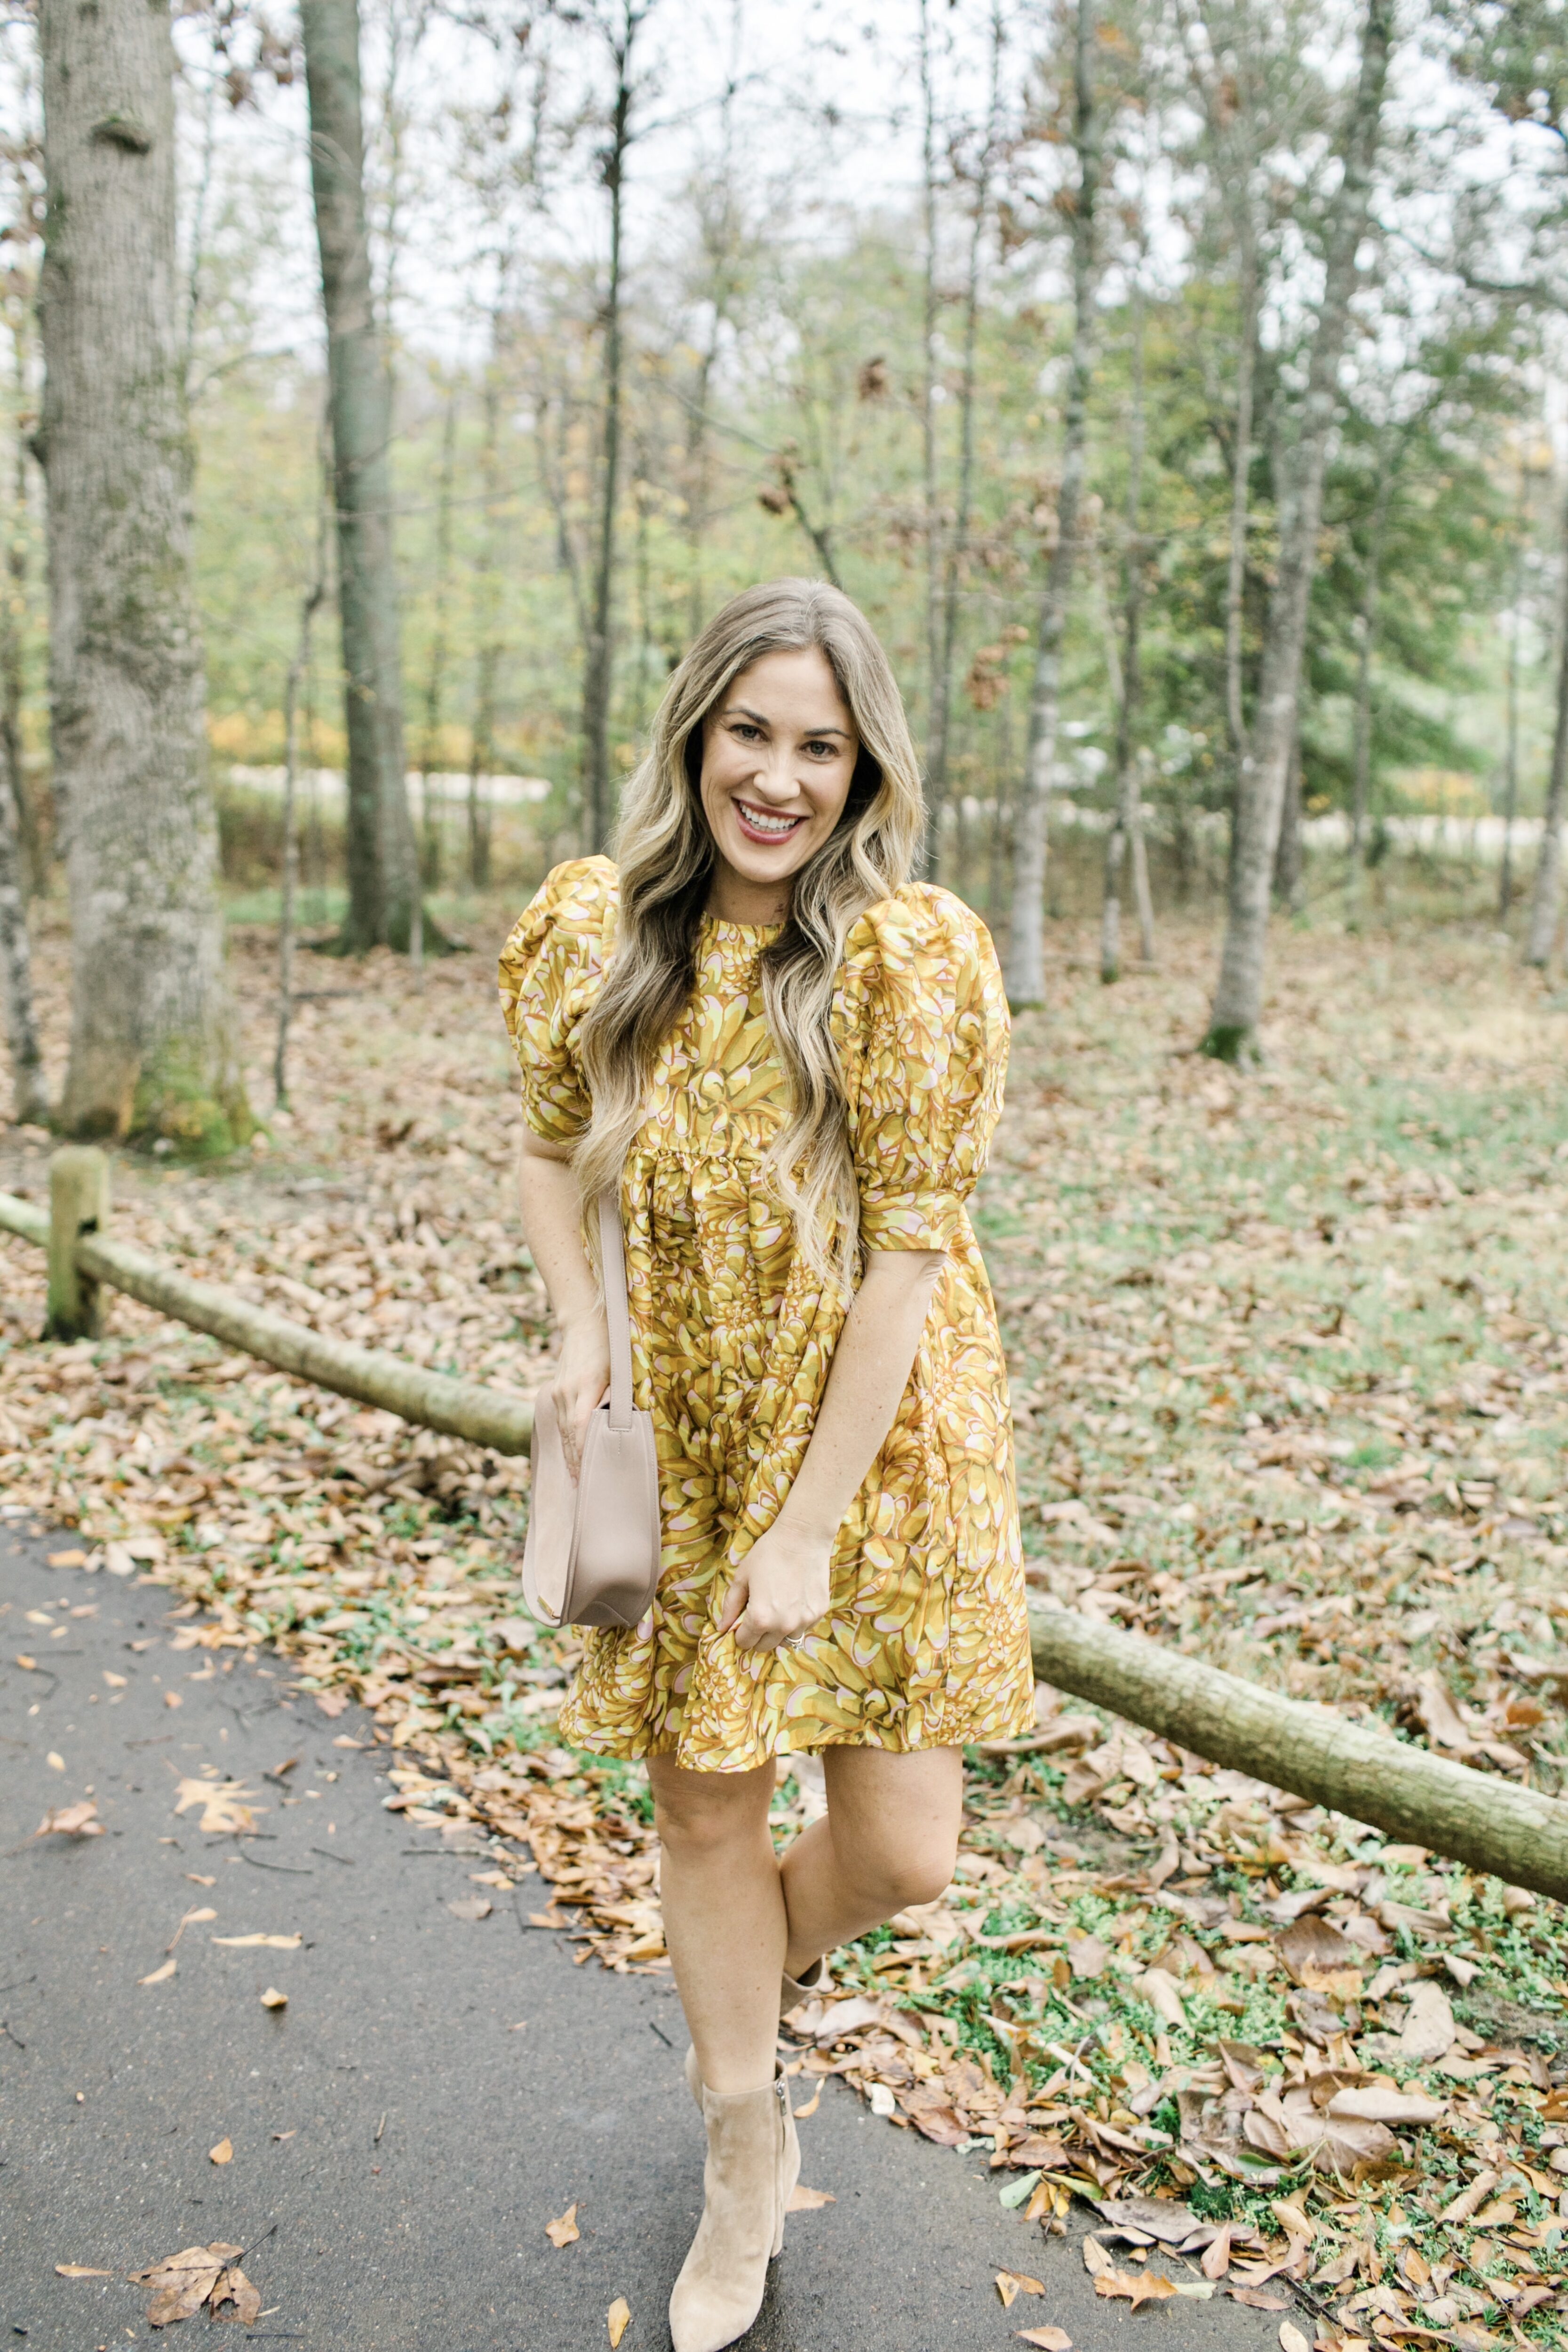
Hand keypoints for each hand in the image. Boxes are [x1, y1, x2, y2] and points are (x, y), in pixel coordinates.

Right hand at [545, 1311, 610, 1479]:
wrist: (583, 1323)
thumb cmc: (609, 1346)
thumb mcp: (619, 1369)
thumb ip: (618, 1396)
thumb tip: (622, 1425)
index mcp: (585, 1387)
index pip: (581, 1428)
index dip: (584, 1453)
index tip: (589, 1474)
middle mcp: (567, 1392)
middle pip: (569, 1435)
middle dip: (575, 1463)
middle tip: (582, 1489)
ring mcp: (558, 1392)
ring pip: (562, 1430)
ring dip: (568, 1455)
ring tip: (574, 1479)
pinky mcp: (555, 1391)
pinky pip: (559, 1421)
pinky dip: (564, 1440)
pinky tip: (569, 1455)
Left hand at [718, 1522, 832, 1654]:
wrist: (803, 1538)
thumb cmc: (768, 1554)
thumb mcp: (742, 1577)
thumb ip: (731, 1606)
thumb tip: (722, 1627)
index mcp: (760, 1618)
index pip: (745, 1642)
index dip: (740, 1632)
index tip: (742, 1621)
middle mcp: (783, 1626)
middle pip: (764, 1646)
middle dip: (758, 1635)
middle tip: (759, 1614)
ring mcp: (804, 1621)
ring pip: (786, 1640)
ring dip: (779, 1631)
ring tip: (778, 1608)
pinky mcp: (819, 1613)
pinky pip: (803, 1627)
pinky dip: (797, 1621)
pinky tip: (794, 1600)